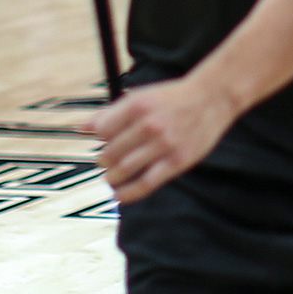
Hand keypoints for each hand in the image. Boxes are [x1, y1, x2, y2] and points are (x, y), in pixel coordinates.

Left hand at [86, 77, 241, 202]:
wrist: (212, 98)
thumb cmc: (171, 98)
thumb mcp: (140, 97)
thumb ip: (110, 114)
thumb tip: (80, 129)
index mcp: (137, 105)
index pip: (103, 131)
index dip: (100, 140)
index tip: (104, 144)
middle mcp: (149, 124)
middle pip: (111, 152)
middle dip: (104, 161)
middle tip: (105, 163)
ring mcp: (164, 143)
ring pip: (125, 169)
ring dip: (112, 177)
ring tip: (111, 179)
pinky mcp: (177, 161)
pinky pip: (146, 183)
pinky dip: (128, 193)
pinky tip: (118, 196)